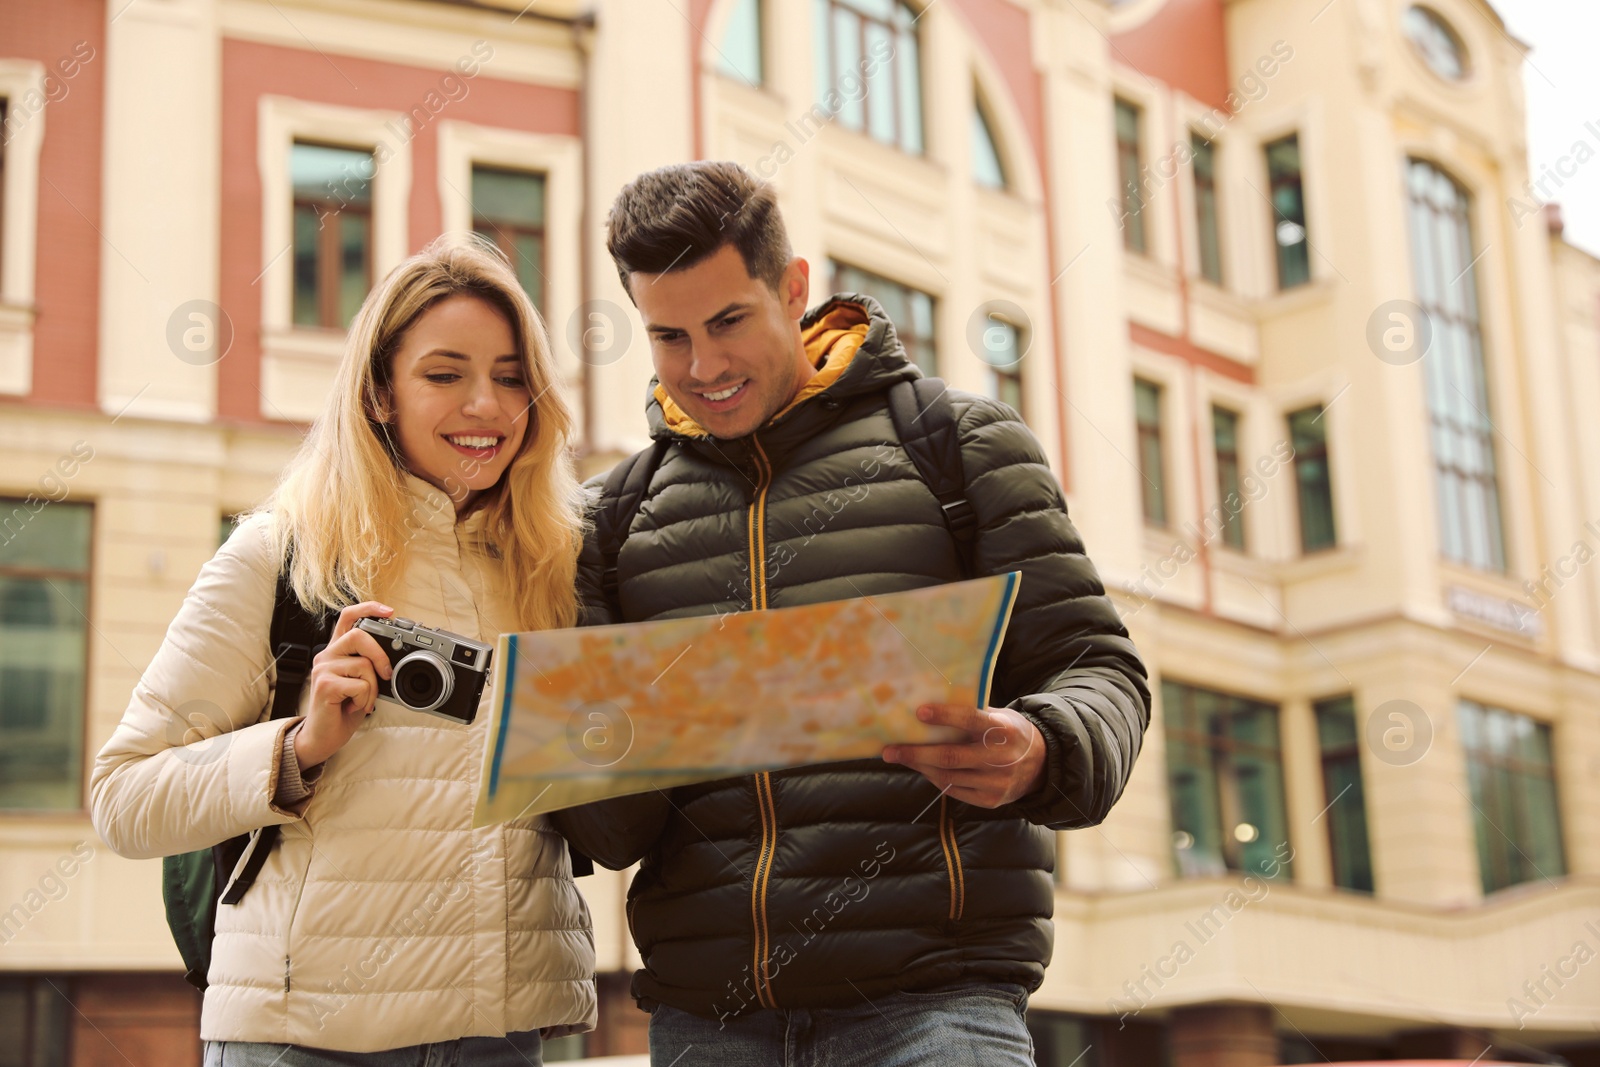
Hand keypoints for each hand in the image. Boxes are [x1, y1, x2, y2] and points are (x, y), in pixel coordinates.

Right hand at [294, 602, 394, 769]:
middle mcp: (326, 655)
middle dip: (380, 654)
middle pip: (359, 635)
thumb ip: (370, 666)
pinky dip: (366, 699)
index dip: (368, 608)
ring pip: (364, 664)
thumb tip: (395, 659)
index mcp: (336, 651)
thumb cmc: (343, 710)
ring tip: (362, 700)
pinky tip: (354, 707)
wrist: (323, 737)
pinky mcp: (324, 684)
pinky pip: (360, 685)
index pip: (348, 617)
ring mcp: (323, 669)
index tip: (389, 611)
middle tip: (387, 674)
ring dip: (373, 687)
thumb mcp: (361, 683)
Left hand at [882, 703, 1045, 808]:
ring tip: (900, 757)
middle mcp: (1000, 758)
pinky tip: (923, 769)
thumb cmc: (1011, 733)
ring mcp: (996, 783)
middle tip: (890, 750)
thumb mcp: (1001, 717)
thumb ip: (973, 714)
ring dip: (920, 767)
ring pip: (948, 777)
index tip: (919, 712)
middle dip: (916, 753)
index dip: (944, 716)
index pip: (970, 720)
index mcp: (1003, 730)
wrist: (1043, 765)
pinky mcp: (991, 801)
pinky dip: (935, 779)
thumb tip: (930, 706)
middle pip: (950, 757)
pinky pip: (954, 791)